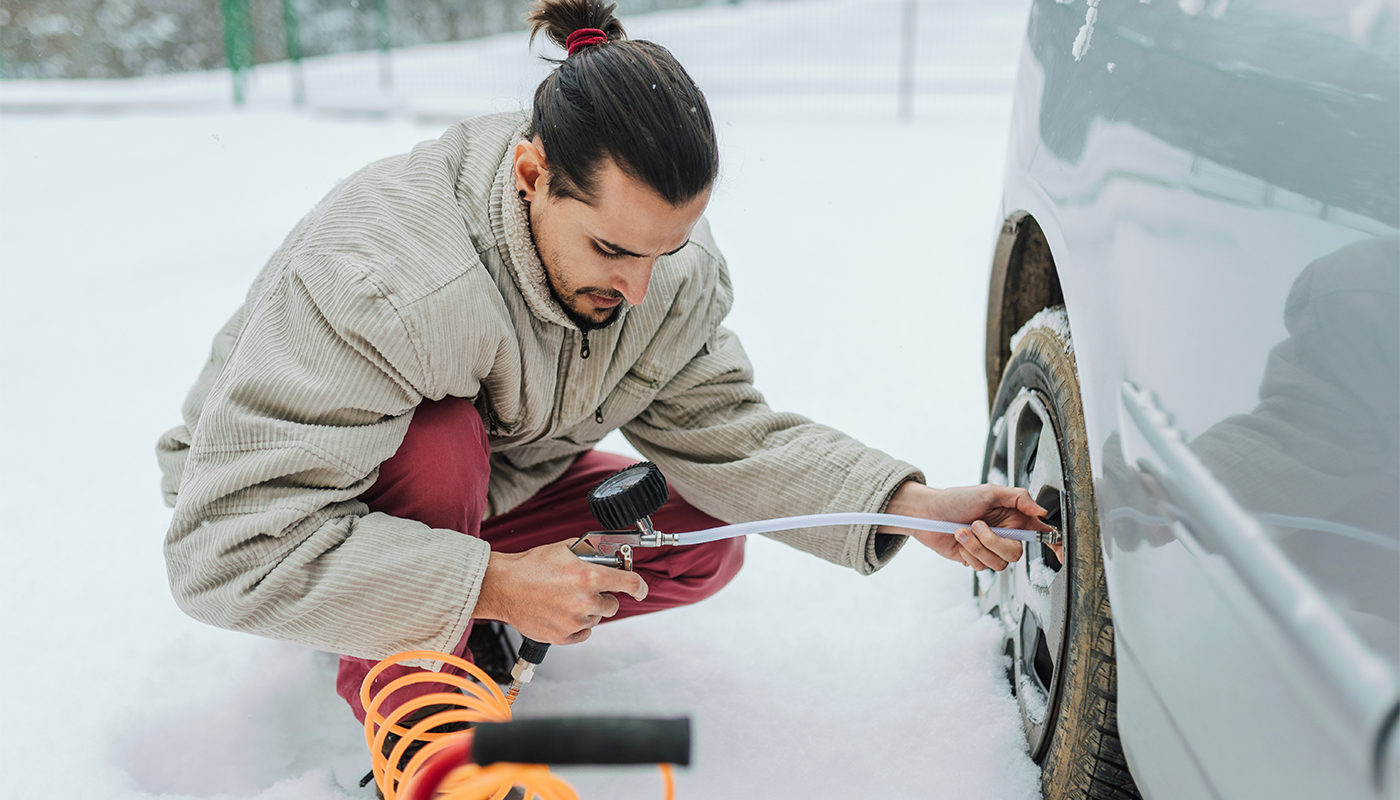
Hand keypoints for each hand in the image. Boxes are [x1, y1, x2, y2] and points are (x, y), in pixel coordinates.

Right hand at [474, 541, 647, 644]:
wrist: (503, 586)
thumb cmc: (530, 566)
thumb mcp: (563, 549)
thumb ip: (588, 553)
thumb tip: (604, 555)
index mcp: (589, 577)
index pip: (630, 584)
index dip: (640, 587)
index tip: (641, 591)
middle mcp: (585, 601)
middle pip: (612, 605)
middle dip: (603, 597)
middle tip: (584, 591)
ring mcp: (574, 621)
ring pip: (596, 619)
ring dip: (587, 611)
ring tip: (565, 601)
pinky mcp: (562, 637)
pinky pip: (582, 634)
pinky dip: (576, 627)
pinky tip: (562, 614)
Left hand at [881, 482, 1059, 569]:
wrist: (928, 513)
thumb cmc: (956, 499)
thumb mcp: (989, 492)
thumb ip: (1019, 498)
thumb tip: (1041, 511)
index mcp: (1014, 517)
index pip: (1041, 532)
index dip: (1056, 544)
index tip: (1062, 553)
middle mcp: (1005, 534)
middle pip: (1016, 553)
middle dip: (994, 542)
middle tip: (977, 525)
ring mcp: (990, 549)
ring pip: (999, 563)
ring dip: (976, 547)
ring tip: (963, 531)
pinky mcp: (976, 559)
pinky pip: (982, 568)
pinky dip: (968, 554)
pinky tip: (959, 541)